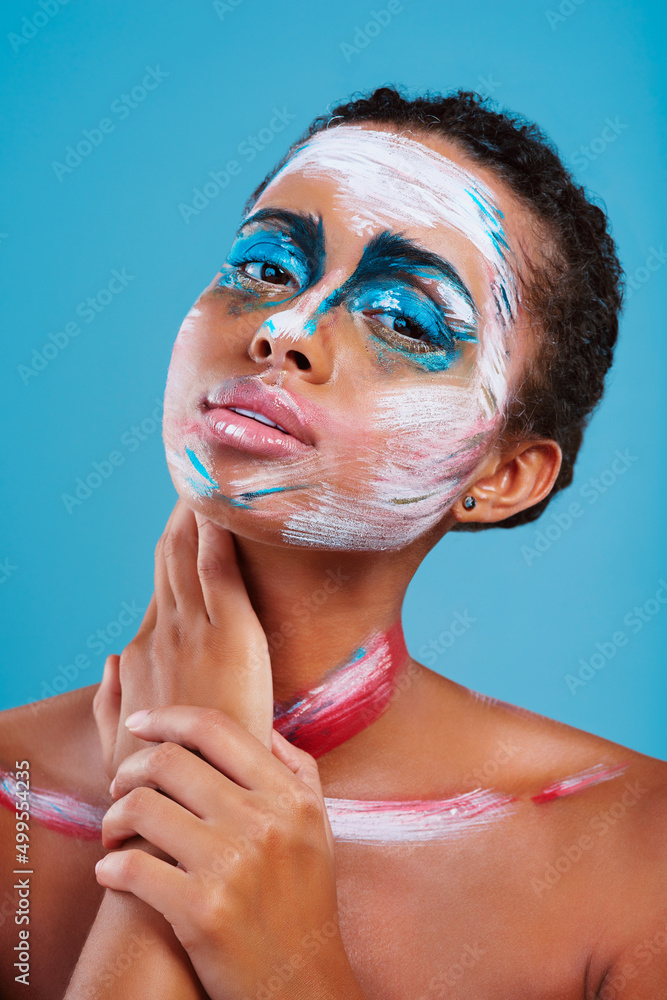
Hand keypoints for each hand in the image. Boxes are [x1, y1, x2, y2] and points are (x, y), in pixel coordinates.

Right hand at [93, 499, 273, 780]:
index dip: (170, 549)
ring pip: (188, 555)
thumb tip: (109, 659)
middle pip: (169, 559)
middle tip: (195, 477)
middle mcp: (162, 634)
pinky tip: (220, 504)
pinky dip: (217, 534)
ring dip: (195, 512)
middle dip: (180, 518)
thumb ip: (110, 697)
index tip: (183, 519)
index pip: (158, 587)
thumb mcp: (121, 740)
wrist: (192, 797)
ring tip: (204, 475)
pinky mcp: (230, 634)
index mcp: (143, 654)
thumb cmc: (165, 773)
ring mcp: (193, 630)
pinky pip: (219, 570)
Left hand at [95, 706, 365, 999]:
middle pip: (169, 761)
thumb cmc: (305, 900)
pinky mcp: (200, 910)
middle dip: (129, 769)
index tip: (140, 723)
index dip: (167, 717)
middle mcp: (263, 822)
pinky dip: (110, 865)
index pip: (215, 728)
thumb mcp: (317, 825)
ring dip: (112, 816)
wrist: (303, 984)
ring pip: (141, 808)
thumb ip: (296, 769)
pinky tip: (113, 871)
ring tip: (113, 831)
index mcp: (289, 795)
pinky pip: (130, 867)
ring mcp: (231, 865)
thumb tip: (262, 726)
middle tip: (120, 786)